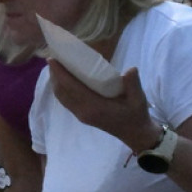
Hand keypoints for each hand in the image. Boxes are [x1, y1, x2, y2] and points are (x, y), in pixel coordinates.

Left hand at [47, 60, 162, 153]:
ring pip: (62, 97)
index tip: (52, 59)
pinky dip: (61, 89)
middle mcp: (83, 111)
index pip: (72, 87)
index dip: (60, 73)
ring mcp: (81, 115)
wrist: (134, 133)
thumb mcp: (138, 99)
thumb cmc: (136, 114)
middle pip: (62, 92)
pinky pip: (66, 101)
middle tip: (53, 58)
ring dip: (56, 82)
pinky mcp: (82, 115)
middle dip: (54, 75)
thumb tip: (130, 70)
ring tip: (56, 67)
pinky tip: (63, 80)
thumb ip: (133, 84)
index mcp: (94, 107)